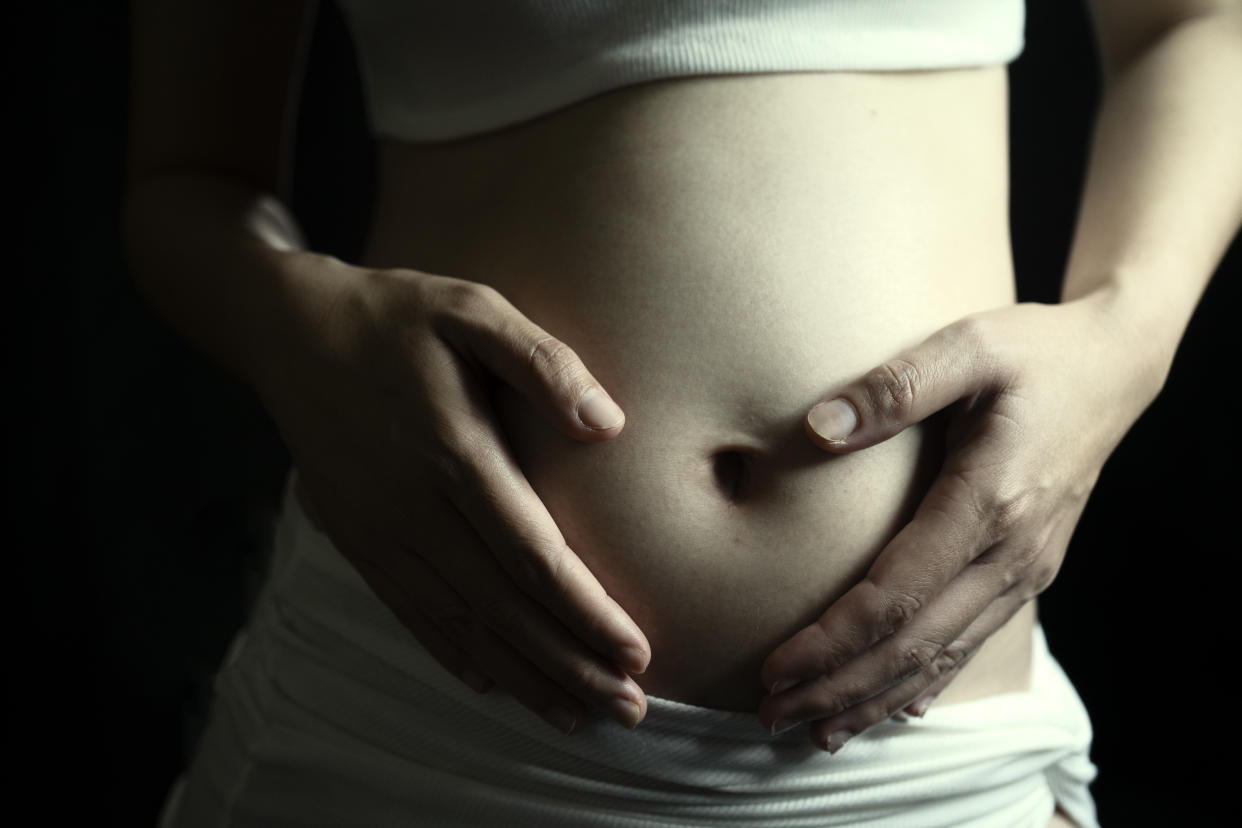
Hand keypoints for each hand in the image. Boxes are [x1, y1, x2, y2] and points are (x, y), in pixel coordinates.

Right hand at [251, 255, 650, 734]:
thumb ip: (542, 363)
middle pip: (502, 608)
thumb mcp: (471, 310)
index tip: (636, 651)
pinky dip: (455, 654)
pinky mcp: (357, 539)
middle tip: (626, 707)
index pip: (532, 556)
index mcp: (453, 452)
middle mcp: (414, 507)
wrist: (291, 332)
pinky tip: (492, 682)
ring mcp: (379, 530)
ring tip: (575, 713)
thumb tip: (607, 427)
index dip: (586, 611)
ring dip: (522, 675)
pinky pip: (410, 612)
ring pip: (459, 624)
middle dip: (568, 663)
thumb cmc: (397, 316)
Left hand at [757, 292, 1164, 751]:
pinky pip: (972, 640)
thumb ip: (895, 387)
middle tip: (774, 718)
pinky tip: (895, 707)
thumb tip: (818, 427)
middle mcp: (1010, 552)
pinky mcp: (1028, 569)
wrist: (1116, 369)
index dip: (832, 641)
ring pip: (943, 655)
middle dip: (841, 687)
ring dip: (877, 697)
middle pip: (914, 644)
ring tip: (819, 730)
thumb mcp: (970, 345)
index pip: (895, 595)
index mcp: (987, 501)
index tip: (775, 668)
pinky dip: (928, 681)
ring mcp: (1025, 568)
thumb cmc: (1037, 352)